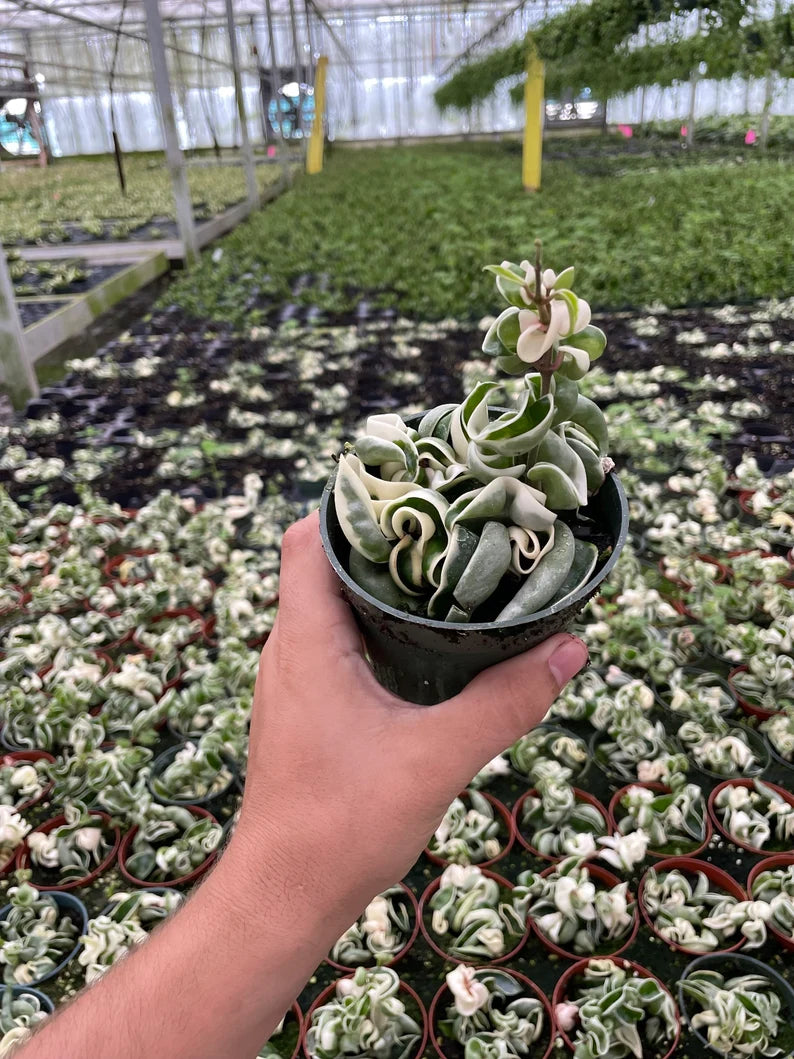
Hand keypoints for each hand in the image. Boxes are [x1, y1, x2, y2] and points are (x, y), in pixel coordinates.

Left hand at [232, 512, 587, 906]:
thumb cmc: (341, 826)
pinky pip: (338, 640)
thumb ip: (504, 703)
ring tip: (448, 565)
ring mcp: (294, 679)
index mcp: (306, 641)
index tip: (412, 485)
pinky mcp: (307, 706)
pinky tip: (427, 636)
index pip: (306, 538)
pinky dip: (378, 623)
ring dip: (382, 581)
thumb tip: (569, 650)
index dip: (350, 502)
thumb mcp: (436, 759)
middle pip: (325, 562)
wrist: (284, 895)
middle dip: (383, 535)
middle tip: (450, 519)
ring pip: (333, 603)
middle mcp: (290, 649)